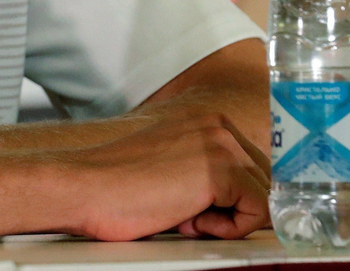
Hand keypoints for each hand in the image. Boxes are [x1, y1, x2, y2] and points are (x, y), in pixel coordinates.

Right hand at [66, 110, 270, 240]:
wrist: (83, 188)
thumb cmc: (117, 187)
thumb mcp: (172, 168)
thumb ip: (207, 171)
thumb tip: (248, 199)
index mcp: (205, 121)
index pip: (253, 164)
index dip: (234, 197)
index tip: (200, 209)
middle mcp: (217, 125)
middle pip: (265, 179)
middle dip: (235, 206)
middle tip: (187, 213)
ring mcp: (220, 144)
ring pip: (264, 195)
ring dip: (230, 217)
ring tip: (184, 215)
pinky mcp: (220, 170)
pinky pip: (259, 211)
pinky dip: (229, 228)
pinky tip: (189, 220)